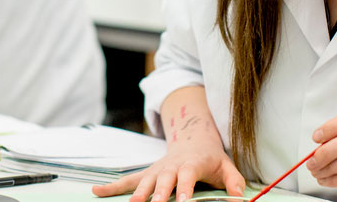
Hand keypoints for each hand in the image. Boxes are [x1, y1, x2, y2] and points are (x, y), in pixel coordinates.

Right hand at [91, 140, 245, 201]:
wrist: (193, 140)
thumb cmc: (211, 158)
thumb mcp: (226, 167)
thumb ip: (234, 182)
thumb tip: (239, 197)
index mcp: (192, 163)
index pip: (187, 176)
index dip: (184, 188)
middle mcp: (171, 166)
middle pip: (163, 179)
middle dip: (158, 193)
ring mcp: (157, 170)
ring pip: (145, 181)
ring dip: (137, 192)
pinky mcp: (147, 174)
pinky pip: (129, 181)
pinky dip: (113, 187)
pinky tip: (97, 192)